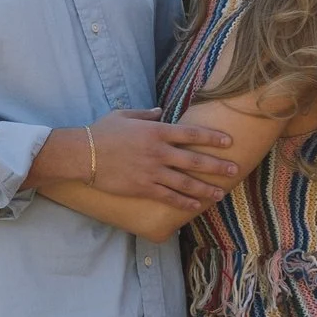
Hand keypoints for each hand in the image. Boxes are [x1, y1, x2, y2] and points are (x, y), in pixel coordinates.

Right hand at [27, 107, 237, 212]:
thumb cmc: (101, 132)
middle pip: (195, 160)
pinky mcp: (143, 187)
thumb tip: (160, 111)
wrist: (82, 154)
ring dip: (206, 188)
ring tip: (221, 193)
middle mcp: (158, 152)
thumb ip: (145, 114)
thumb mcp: (123, 115)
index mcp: (156, 131)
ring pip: (186, 182)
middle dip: (217, 166)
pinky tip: (196, 206)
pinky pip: (168, 196)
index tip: (229, 142)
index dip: (212, 138)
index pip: (191, 134)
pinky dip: (184, 202)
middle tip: (234, 170)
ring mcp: (152, 171)